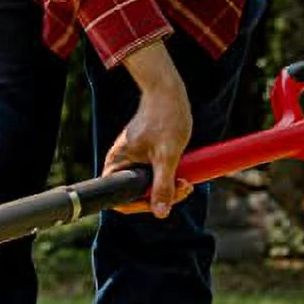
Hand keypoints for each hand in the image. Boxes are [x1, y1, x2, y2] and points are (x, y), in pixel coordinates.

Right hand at [105, 41, 193, 217]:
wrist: (167, 90)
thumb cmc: (165, 118)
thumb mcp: (167, 156)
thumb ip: (162, 186)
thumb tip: (161, 213)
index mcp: (116, 167)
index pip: (122, 201)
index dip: (143, 206)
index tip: (165, 201)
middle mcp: (120, 166)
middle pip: (137, 194)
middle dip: (162, 195)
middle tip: (185, 187)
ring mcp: (131, 160)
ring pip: (147, 184)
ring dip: (168, 186)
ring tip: (187, 179)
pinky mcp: (142, 155)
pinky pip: (152, 173)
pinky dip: (167, 175)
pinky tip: (182, 170)